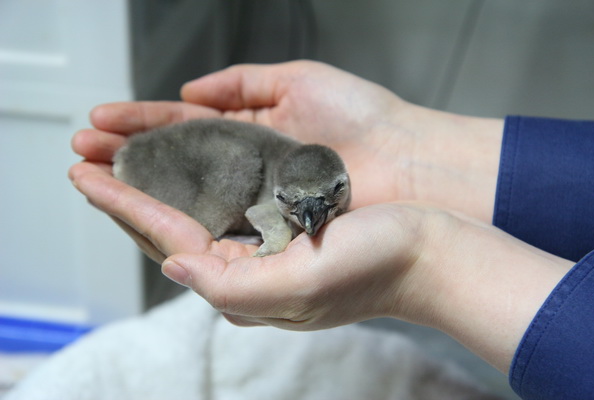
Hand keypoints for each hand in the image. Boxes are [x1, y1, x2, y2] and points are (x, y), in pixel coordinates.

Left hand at [69, 159, 572, 373]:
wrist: (429, 252)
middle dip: (128, 195)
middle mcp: (249, 269)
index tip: (88, 176)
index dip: (123, 205)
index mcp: (246, 286)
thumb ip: (232, 288)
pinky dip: (196, 182)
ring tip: (123, 161)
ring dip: (155, 184)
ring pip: (193, 212)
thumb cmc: (379, 266)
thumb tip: (174, 268)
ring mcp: (266, 247)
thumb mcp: (303, 285)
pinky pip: (225, 202)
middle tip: (90, 163)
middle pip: (171, 228)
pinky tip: (183, 167)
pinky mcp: (284, 226)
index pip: (167, 240)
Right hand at [75, 60, 503, 218]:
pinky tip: (142, 206)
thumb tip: (189, 89)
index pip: (184, 125)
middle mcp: (246, 167)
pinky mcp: (268, 228)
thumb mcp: (299, 80)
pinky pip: (216, 221)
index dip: (141, 122)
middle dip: (127, 154)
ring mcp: (255, 199)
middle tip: (82, 150)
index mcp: (251, 129)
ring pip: (187, 192)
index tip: (102, 120)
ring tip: (95, 175)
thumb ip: (243, 83)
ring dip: (140, 185)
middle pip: (175, 160)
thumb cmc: (365, 119)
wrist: (410, 164)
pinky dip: (178, 214)